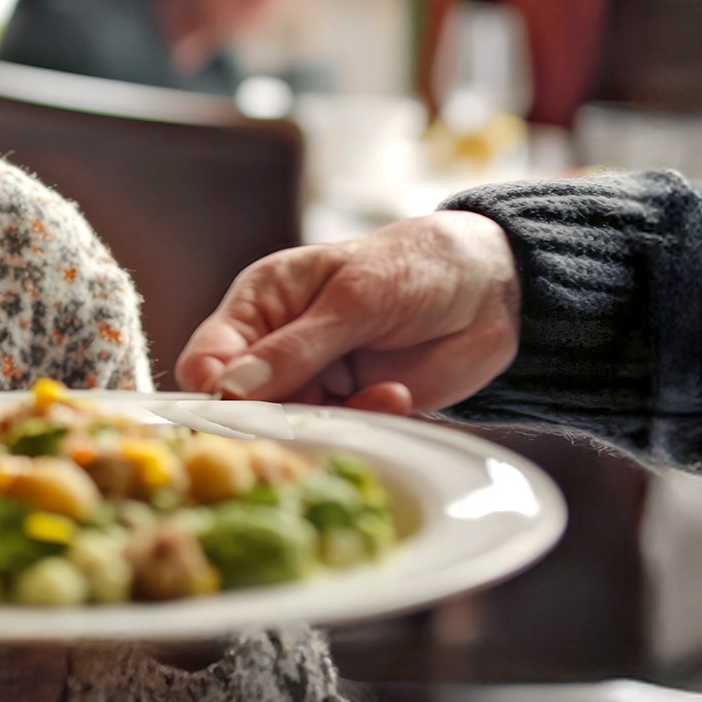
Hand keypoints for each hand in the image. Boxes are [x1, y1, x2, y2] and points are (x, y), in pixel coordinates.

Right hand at [174, 210, 520, 415]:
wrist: (493, 288)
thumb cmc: (415, 265)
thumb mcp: (354, 299)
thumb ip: (295, 348)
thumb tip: (230, 390)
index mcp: (261, 303)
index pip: (208, 357)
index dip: (213, 390)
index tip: (237, 410)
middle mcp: (278, 347)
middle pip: (243, 406)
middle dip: (273, 419)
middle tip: (315, 414)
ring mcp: (315, 381)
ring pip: (290, 428)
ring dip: (327, 423)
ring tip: (378, 393)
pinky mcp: (353, 408)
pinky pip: (339, 435)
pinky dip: (364, 422)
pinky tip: (396, 394)